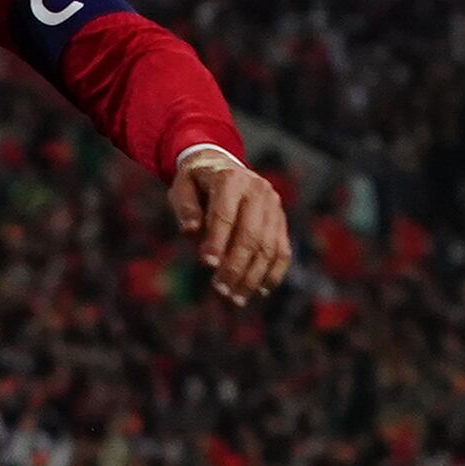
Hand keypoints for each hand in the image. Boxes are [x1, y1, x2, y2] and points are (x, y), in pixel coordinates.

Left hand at [167, 151, 290, 306]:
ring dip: (253, 276)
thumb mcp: (182, 187)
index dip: (217, 241)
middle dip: (236, 266)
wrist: (223, 166)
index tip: (206, 265)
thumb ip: (185, 208)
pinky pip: (282, 249)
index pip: (224, 214)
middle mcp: (257, 190)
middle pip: (250, 235)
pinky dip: (273, 272)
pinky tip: (261, 291)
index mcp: (230, 179)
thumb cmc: (197, 183)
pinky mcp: (280, 220)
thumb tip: (190, 231)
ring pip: (268, 246)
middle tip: (220, 291)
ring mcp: (273, 205)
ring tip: (236, 299)